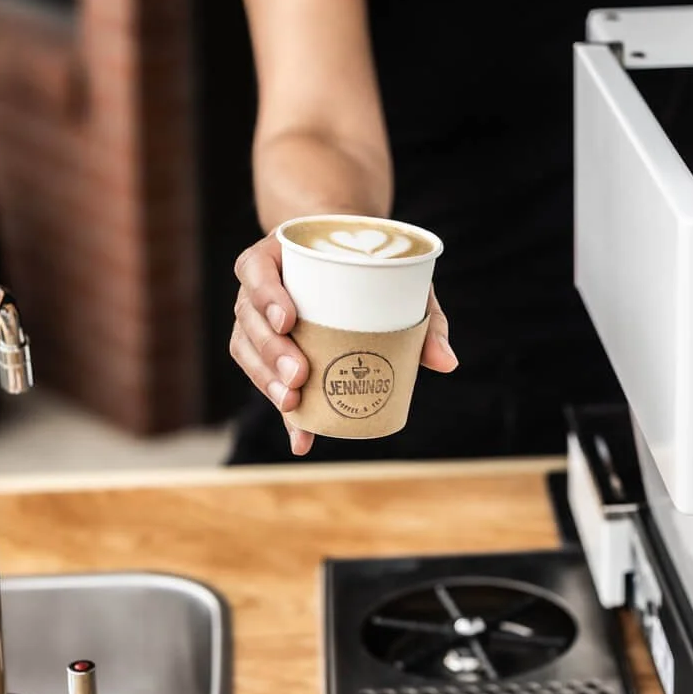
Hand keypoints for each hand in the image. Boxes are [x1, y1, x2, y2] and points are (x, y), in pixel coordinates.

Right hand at [231, 231, 457, 455]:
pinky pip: (265, 381)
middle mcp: (259, 287)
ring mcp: (257, 320)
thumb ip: (424, 316)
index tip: (289, 320)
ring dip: (267, 381)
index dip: (265, 295)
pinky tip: (301, 438)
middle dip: (270, 351)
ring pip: (246, 350)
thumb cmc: (370, 267)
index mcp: (278, 255)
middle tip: (299, 375)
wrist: (347, 266)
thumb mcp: (399, 279)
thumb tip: (446, 362)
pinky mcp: (268, 353)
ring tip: (293, 404)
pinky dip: (286, 413)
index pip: (255, 269)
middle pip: (248, 318)